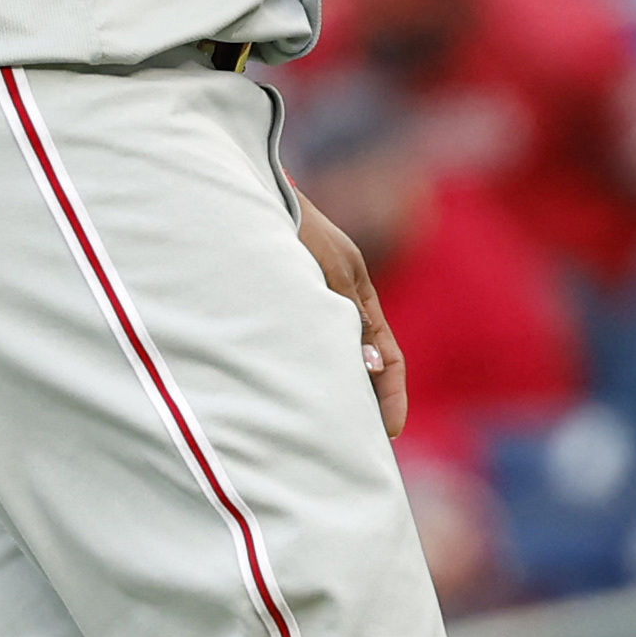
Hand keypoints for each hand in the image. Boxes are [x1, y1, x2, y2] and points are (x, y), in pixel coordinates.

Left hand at [295, 187, 406, 437]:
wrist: (245, 191)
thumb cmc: (288, 224)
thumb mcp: (327, 268)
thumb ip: (348, 316)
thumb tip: (371, 366)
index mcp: (358, 292)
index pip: (389, 355)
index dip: (391, 395)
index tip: (388, 433)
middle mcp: (337, 301)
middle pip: (361, 362)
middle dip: (363, 402)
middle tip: (353, 446)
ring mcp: (310, 301)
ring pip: (330, 356)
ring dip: (332, 390)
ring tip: (319, 431)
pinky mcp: (279, 303)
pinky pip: (301, 348)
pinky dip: (304, 374)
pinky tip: (286, 395)